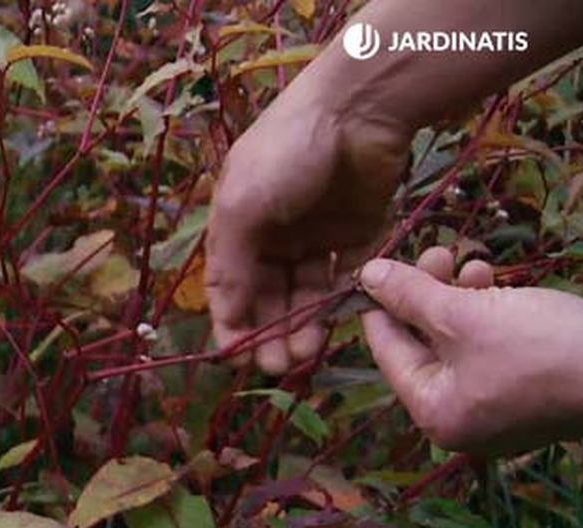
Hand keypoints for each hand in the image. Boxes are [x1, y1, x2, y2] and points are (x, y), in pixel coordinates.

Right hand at [205, 79, 411, 373]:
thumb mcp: (242, 206)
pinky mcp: (359, 233)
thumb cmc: (285, 152)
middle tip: (281, 364)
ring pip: (307, 294)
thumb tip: (224, 315)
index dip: (233, 325)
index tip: (241, 359)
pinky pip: (346, 276)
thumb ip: (231, 263)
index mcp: (238, 227)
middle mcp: (273, 236)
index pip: (230, 288)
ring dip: (304, 325)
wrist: (358, 109)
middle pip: (269, 298)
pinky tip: (336, 321)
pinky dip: (339, 300)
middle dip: (272, 332)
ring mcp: (316, 236)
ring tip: (309, 352)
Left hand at [360, 247, 582, 456]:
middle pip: (424, 346)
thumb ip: (410, 295)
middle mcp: (461, 420)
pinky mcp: (530, 391)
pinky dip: (489, 315)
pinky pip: (491, 349)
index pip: (388, 352)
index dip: (380, 305)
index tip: (377, 266)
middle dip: (427, 294)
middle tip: (436, 252)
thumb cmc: (541, 347)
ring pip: (459, 342)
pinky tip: (496, 283)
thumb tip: (366, 275)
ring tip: (472, 264)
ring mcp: (498, 409)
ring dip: (459, 298)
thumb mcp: (464, 314)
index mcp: (435, 413)